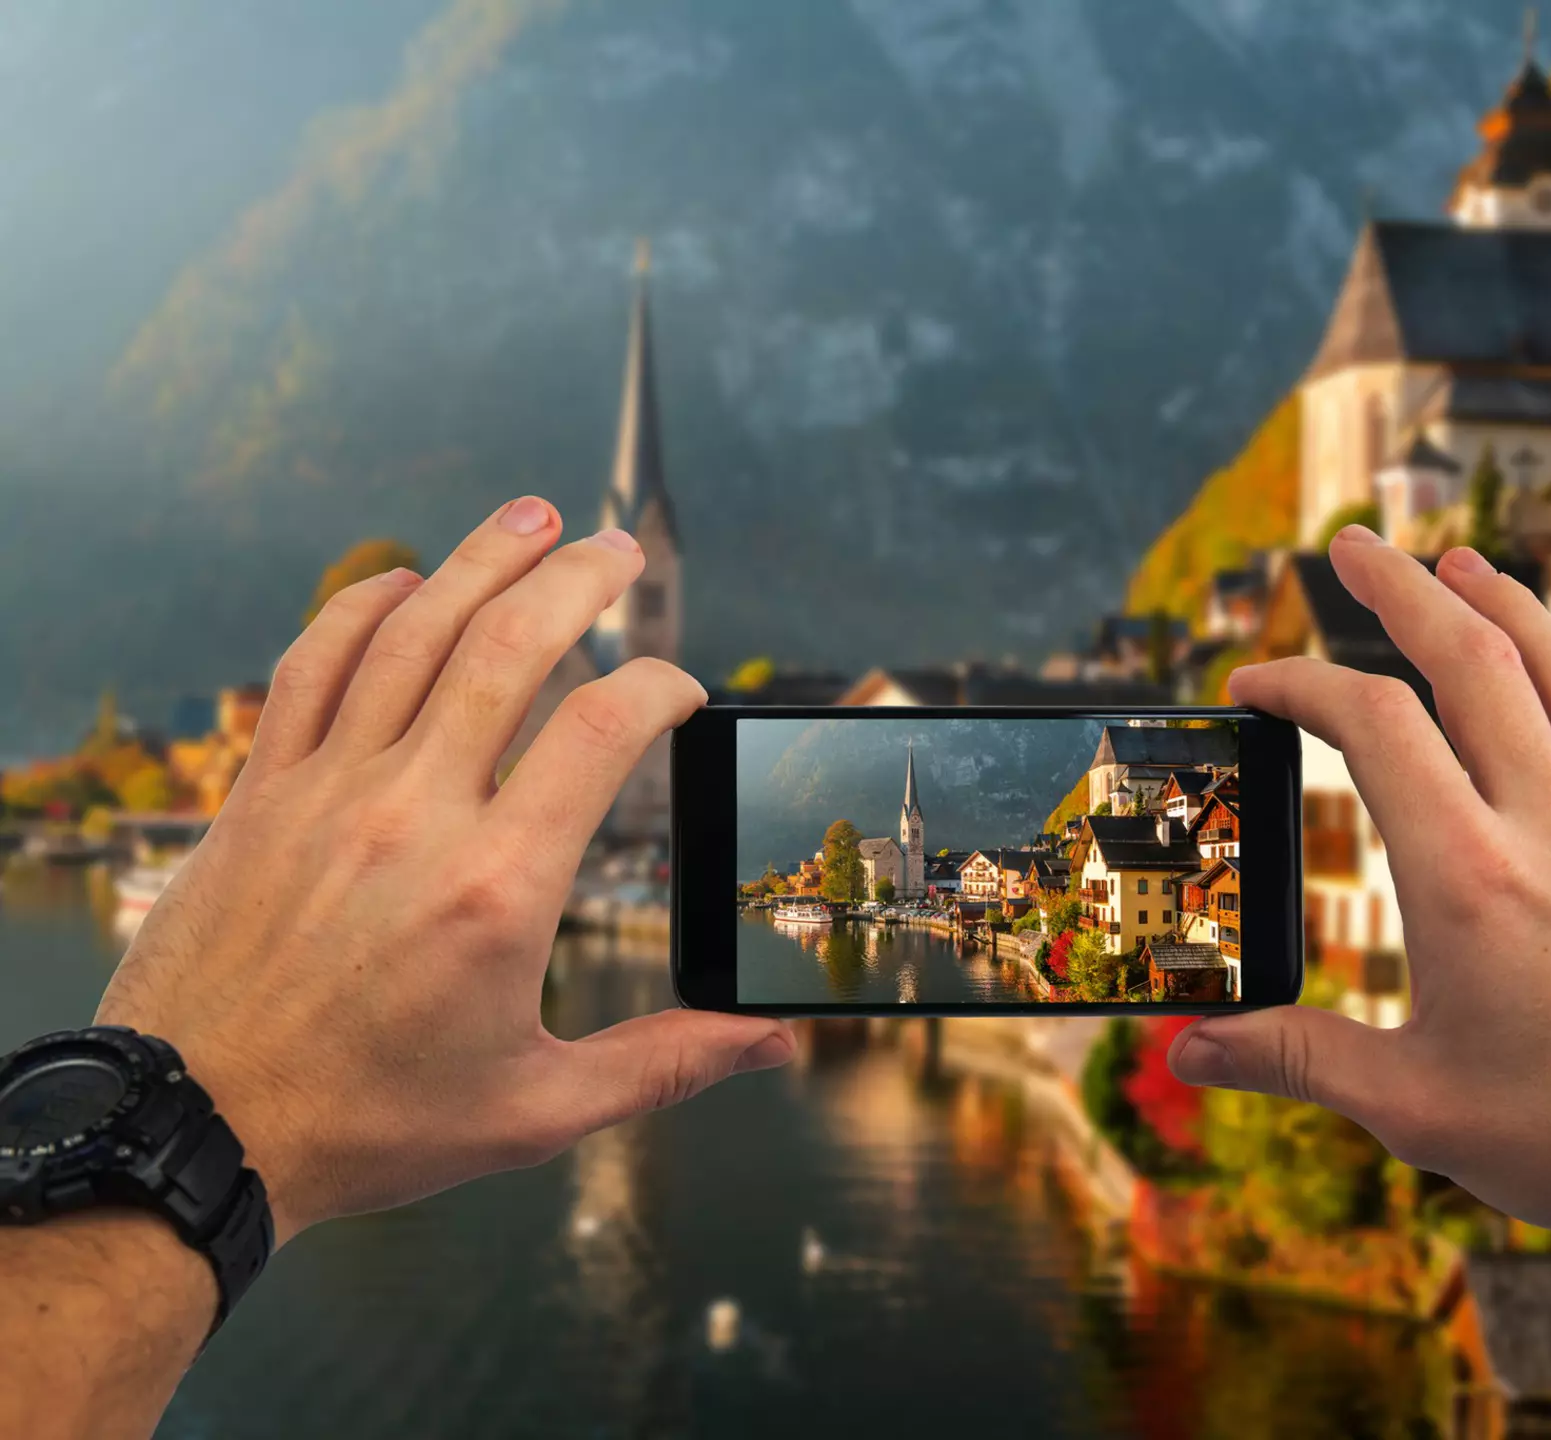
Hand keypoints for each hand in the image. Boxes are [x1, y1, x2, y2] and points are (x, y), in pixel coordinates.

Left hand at [96, 498, 792, 1242]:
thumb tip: (773, 1044)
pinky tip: (404, 579)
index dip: (658, 688)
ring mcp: (328, 792)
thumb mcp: (538, 1108)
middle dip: (579, 579)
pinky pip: (312, 665)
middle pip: (509, 646)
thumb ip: (667, 1062)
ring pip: (412, 633)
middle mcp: (412, 817)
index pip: (599, 730)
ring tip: (533, 516)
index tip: (680, 694)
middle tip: (619, 548)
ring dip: (481, 561)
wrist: (195, 1131)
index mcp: (497, 889)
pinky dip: (360, 606)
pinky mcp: (262, 794)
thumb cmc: (368, 1124)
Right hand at [1169, 528, 1550, 1255]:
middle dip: (1402, 590)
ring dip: (1510, 607)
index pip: (1373, 726)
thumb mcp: (1411, 1107)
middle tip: (1352, 543)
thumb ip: (1293, 1060)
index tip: (1253, 684)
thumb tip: (1184, 1048)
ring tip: (1462, 564)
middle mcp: (1550, 827)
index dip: (1301, 685)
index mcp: (1467, 874)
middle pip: (1474, 662)